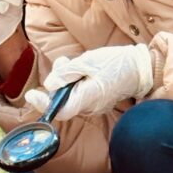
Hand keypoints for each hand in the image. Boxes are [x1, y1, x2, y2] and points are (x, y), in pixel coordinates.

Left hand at [26, 43, 152, 120]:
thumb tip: (49, 85)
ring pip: (69, 96)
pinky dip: (74, 82)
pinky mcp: (97, 101)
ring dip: (65, 80)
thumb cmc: (116, 63)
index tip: (31, 95)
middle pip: (62, 101)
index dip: (43, 105)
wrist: (140, 68)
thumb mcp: (88, 61)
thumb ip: (67, 73)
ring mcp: (94, 106)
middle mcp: (89, 107)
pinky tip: (80, 69)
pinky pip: (79, 95)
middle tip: (63, 63)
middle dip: (56, 83)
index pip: (59, 111)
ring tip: (71, 62)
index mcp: (87, 98)